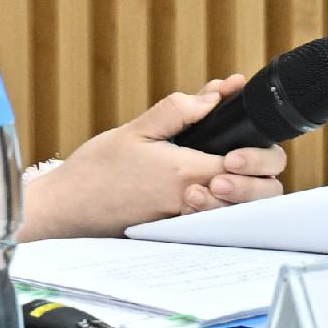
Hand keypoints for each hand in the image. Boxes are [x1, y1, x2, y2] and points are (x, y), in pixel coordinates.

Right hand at [22, 78, 287, 239]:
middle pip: (258, 197)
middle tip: (238, 160)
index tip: (239, 140)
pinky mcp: (179, 232)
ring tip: (225, 173)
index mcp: (185, 173)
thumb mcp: (135, 128)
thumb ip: (178, 110)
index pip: (247, 167)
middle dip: (261, 177)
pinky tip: (209, 190)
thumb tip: (215, 96)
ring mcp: (188, 221)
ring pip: (243, 213)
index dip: (255, 152)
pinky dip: (223, 206)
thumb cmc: (95, 171)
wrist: (66, 210)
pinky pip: (217, 222)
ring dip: (245, 193)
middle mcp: (193, 202)